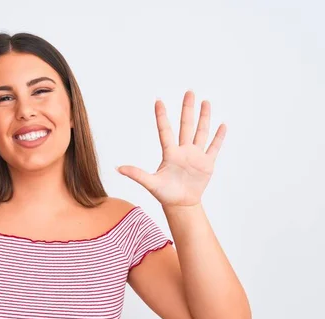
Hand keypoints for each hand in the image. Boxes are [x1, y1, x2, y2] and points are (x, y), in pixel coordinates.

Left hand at [116, 90, 225, 207]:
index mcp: (169, 153)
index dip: (161, 116)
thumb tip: (117, 168)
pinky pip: (214, 147)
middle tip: (189, 91)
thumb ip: (136, 174)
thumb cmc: (165, 194)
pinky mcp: (207, 163)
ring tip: (206, 102)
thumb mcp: (150, 183)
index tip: (158, 101)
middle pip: (186, 125)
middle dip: (188, 109)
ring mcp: (196, 156)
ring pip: (201, 132)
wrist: (181, 204)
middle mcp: (183, 151)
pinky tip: (222, 125)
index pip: (165, 131)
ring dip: (204, 118)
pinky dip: (219, 137)